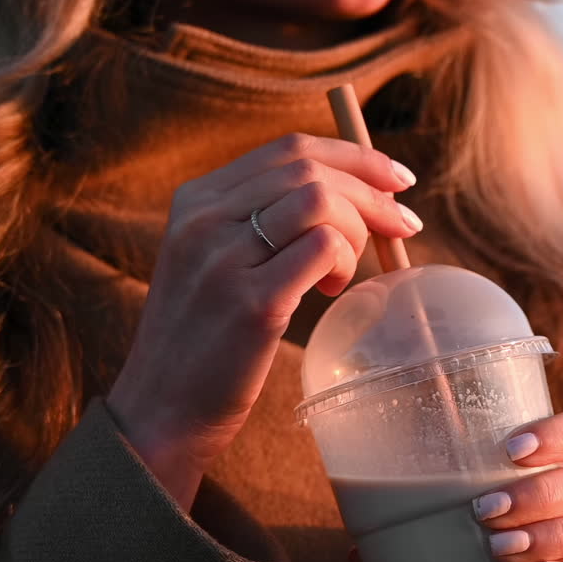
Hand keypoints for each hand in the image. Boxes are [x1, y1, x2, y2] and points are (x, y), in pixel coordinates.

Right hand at [106, 133, 421, 506]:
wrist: (161, 411)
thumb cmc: (205, 338)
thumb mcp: (215, 262)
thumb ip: (263, 222)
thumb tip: (356, 193)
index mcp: (195, 201)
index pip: (289, 149)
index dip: (354, 157)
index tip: (396, 178)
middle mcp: (204, 219)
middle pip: (309, 168)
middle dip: (372, 191)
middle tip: (401, 225)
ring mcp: (223, 258)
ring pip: (320, 200)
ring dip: (357, 230)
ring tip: (345, 271)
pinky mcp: (251, 302)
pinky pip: (323, 248)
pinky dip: (345, 262)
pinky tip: (331, 292)